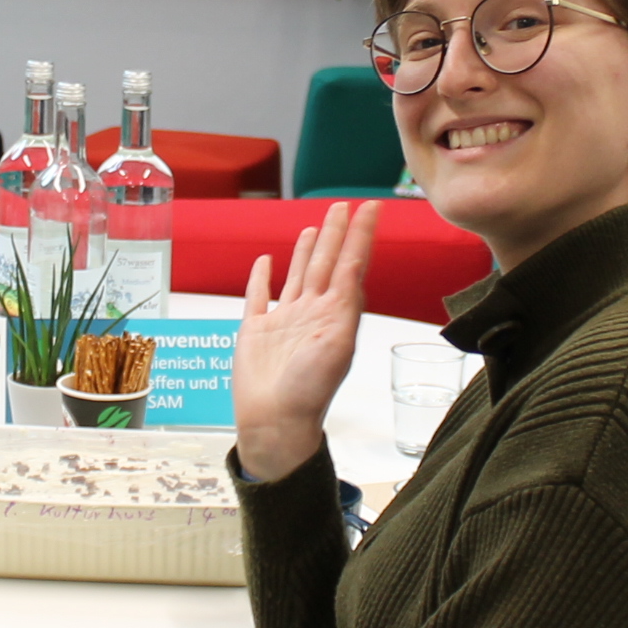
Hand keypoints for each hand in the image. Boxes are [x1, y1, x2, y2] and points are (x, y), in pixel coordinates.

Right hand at [231, 200, 380, 485]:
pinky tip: (265, 261)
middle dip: (336, 233)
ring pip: (298, 274)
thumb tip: (354, 270)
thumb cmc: (309, 390)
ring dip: (307, 250)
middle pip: (326, 262)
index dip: (361, 234)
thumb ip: (345, 304)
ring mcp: (284, 320)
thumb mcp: (337, 344)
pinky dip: (261, 277)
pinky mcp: (255, 330)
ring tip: (315, 227)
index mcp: (335, 314)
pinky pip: (258, 296)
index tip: (371, 207)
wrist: (275, 422)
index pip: (351, 264)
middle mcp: (312, 312)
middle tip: (343, 205)